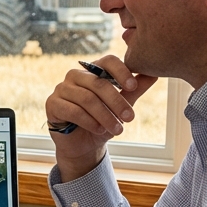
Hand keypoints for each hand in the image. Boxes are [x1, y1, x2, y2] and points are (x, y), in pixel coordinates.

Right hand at [45, 54, 158, 182]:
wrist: (84, 145)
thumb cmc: (102, 120)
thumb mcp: (122, 105)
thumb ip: (135, 89)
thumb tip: (154, 73)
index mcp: (94, 70)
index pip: (107, 61)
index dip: (121, 71)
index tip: (132, 86)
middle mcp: (76, 75)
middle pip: (98, 82)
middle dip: (116, 102)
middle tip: (130, 118)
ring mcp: (62, 88)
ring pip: (86, 98)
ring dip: (105, 116)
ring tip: (118, 130)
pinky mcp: (52, 104)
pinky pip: (72, 110)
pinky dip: (89, 121)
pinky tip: (99, 130)